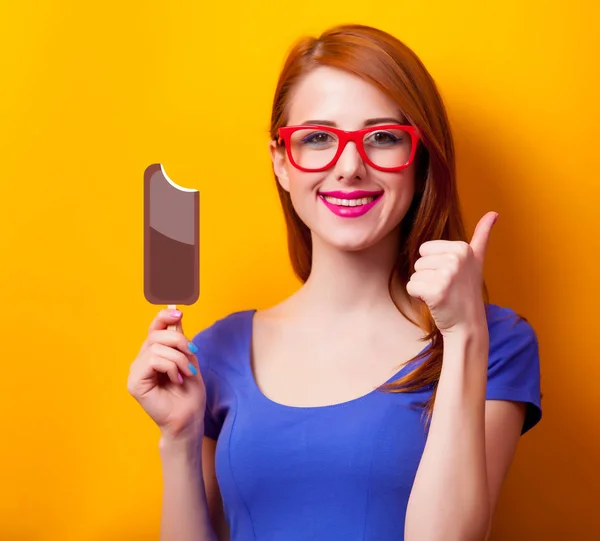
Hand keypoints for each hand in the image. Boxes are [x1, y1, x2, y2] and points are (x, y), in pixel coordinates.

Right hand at [127, 309, 205, 439]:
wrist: (189, 418)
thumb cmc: (189, 393)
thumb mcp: (188, 359)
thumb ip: (179, 339)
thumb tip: (175, 313)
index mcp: (153, 354)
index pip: (154, 328)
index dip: (164, 316)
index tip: (179, 313)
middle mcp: (141, 360)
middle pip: (157, 335)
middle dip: (179, 341)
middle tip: (192, 355)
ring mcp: (136, 371)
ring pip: (157, 347)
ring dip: (178, 359)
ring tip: (185, 374)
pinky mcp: (134, 382)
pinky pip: (153, 360)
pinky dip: (170, 367)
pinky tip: (176, 380)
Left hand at [406, 212, 497, 334]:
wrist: (468, 324)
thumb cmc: (467, 291)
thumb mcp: (477, 260)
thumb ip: (482, 235)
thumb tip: (493, 213)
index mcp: (462, 248)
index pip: (425, 249)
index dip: (433, 264)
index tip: (451, 276)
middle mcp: (456, 259)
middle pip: (419, 261)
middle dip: (428, 276)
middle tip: (447, 288)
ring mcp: (447, 275)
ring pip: (414, 274)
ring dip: (424, 287)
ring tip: (443, 295)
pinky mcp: (436, 291)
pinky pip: (411, 287)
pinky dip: (418, 297)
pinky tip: (435, 302)